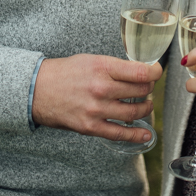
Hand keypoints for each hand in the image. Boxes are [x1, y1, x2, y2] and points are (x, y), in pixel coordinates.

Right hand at [32, 54, 162, 142]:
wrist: (38, 90)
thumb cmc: (66, 73)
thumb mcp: (91, 60)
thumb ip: (114, 67)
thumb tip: (139, 72)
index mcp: (102, 67)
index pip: (140, 71)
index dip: (155, 72)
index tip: (158, 72)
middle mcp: (101, 88)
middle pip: (140, 91)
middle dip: (149, 89)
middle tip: (148, 88)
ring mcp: (96, 109)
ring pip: (134, 112)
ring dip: (145, 109)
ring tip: (145, 106)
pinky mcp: (90, 127)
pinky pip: (119, 133)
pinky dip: (136, 135)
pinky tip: (146, 134)